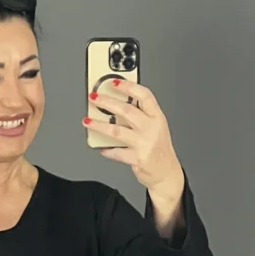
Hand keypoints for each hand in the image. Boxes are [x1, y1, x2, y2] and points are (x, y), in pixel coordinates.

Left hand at [84, 81, 184, 195]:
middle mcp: (151, 128)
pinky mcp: (137, 159)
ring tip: (88, 121)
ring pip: (117, 131)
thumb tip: (117, 102)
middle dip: (107, 102)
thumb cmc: (159, 149)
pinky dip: (107, 150)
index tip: (114, 82)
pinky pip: (117, 153)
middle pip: (127, 110)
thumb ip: (141, 114)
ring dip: (99, 125)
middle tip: (94, 97)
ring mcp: (144, 144)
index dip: (129, 87)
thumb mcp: (157, 126)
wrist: (167, 173)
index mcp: (157, 117)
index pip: (144, 95)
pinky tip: (100, 147)